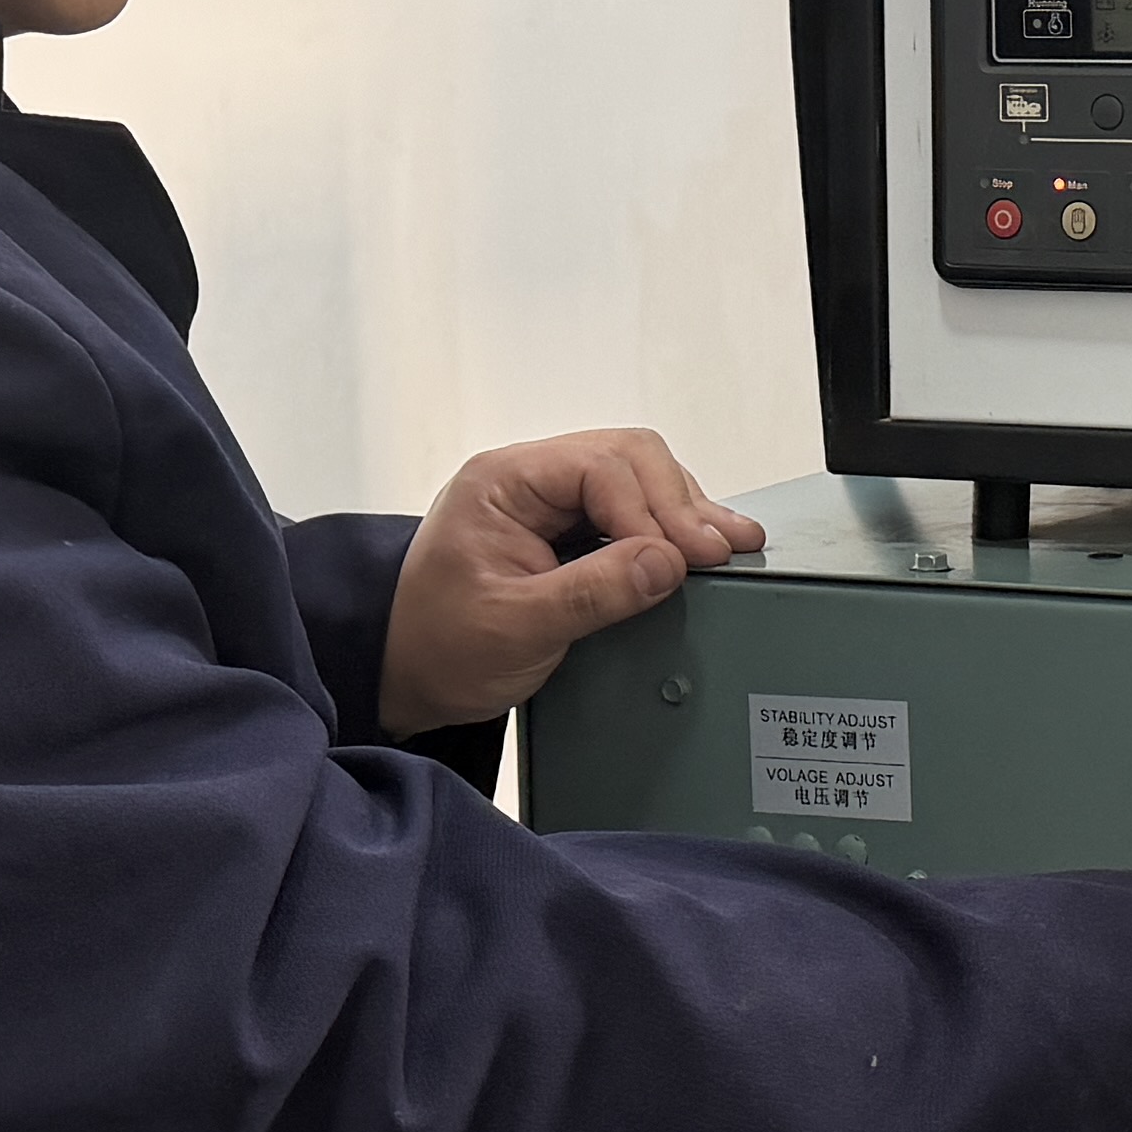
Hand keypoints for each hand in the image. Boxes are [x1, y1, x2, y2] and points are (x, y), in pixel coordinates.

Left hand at [374, 429, 767, 731]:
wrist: (407, 673)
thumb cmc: (439, 646)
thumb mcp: (515, 628)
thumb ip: (591, 593)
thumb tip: (664, 563)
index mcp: (502, 482)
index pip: (600, 467)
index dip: (654, 510)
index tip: (688, 558)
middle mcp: (528, 478)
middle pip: (629, 457)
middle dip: (679, 503)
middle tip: (719, 550)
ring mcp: (549, 500)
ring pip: (638, 477)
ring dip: (682, 512)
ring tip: (724, 546)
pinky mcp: (568, 529)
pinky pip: (630, 508)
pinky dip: (668, 529)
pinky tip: (697, 548)